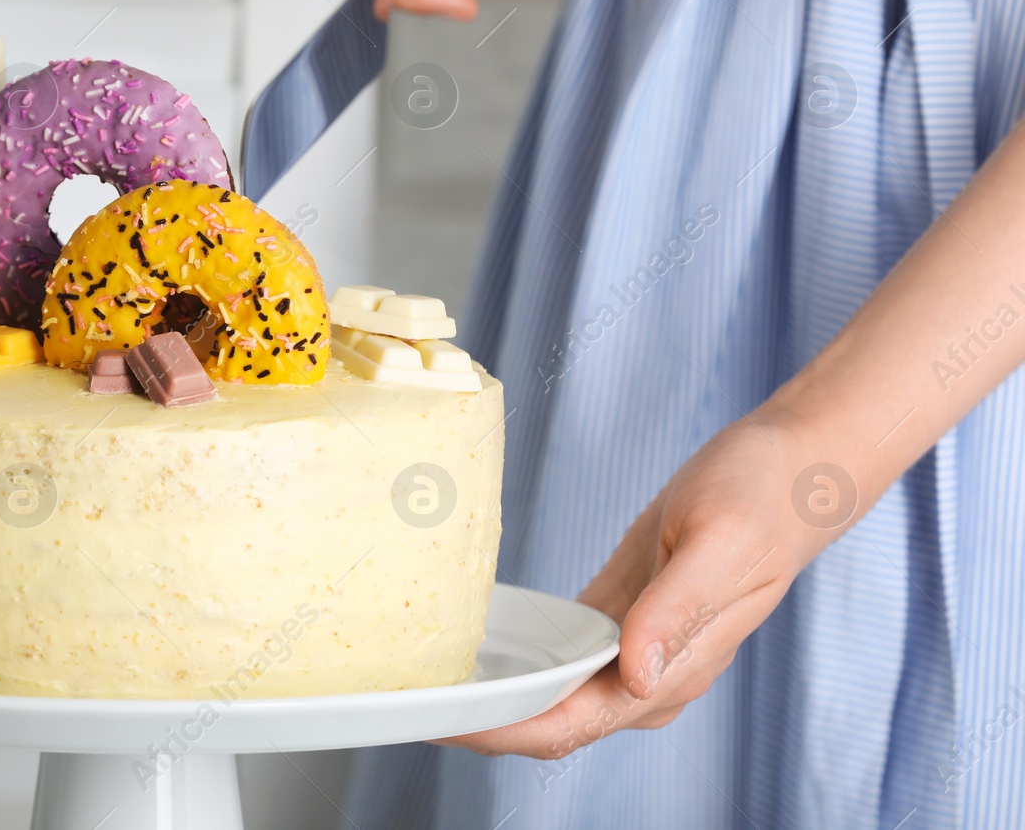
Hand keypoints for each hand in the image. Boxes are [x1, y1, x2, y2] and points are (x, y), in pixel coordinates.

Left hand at [441, 414, 851, 756]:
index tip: (444, 723)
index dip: (503, 731)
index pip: (569, 725)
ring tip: (422, 681)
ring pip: (551, 694)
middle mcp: (648, 674)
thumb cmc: (764, 499)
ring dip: (494, 697)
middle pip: (550, 721)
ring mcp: (634, 648)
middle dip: (482, 724)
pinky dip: (518, 660)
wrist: (792, 468)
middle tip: (407, 702)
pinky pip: (563, 655)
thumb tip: (632, 675)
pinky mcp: (623, 615)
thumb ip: (677, 612)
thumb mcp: (719, 543)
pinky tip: (473, 647)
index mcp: (669, 672)